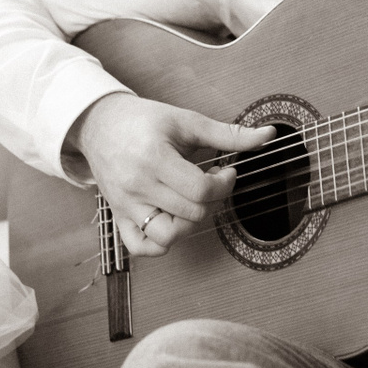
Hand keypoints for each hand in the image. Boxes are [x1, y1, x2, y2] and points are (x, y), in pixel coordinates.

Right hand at [69, 92, 273, 256]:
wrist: (99, 124)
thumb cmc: (143, 121)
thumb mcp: (186, 121)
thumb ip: (228, 134)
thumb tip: (267, 136)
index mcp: (154, 160)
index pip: (200, 190)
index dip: (224, 185)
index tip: (225, 171)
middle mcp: (138, 187)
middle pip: (191, 214)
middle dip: (212, 200)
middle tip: (211, 183)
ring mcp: (126, 206)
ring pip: (167, 237)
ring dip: (189, 224)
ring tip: (190, 203)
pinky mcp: (118, 216)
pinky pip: (140, 247)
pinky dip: (160, 244)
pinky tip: (172, 221)